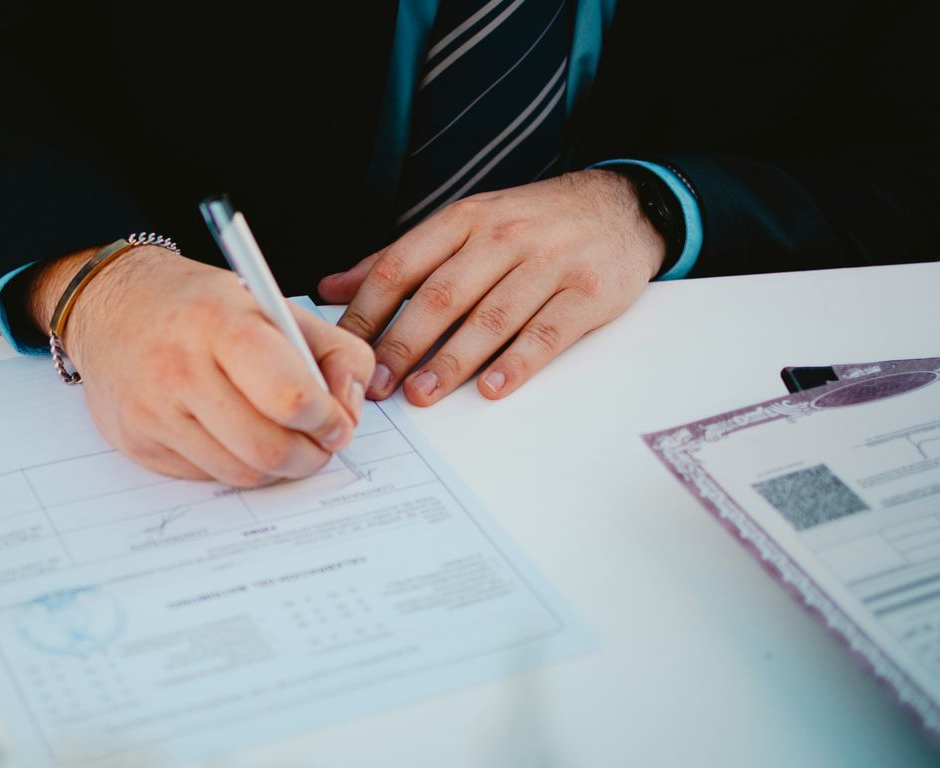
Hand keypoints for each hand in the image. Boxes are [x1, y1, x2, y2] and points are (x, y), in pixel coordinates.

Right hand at [26, 246, 374, 486]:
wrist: (112, 305)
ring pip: (241, 472)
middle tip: (320, 445)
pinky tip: (234, 435)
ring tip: (284, 441)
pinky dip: (235, 465)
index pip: (289, 396)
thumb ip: (333, 349)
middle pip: (268, 448)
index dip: (327, 419)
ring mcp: (152, 410)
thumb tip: (350, 408)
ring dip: (277, 468)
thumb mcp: (273, 305)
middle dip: (310, 456)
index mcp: (219, 322)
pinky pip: (207, 476)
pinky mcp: (137, 443)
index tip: (338, 420)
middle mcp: (178, 367)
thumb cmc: (202, 306)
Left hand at [318, 169, 664, 405]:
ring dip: (452, 360)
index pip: (402, 265)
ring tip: (422, 394)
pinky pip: (548, 332)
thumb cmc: (530, 223)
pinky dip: (518, 362)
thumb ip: (400, 260)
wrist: (620, 207)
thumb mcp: (464, 226)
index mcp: (464, 221)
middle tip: (377, 384)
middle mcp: (503, 238)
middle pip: (442, 294)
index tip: (345, 350)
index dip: (368, 310)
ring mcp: (548, 264)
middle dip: (404, 343)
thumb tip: (332, 289)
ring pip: (491, 316)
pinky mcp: (588, 293)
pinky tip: (491, 386)